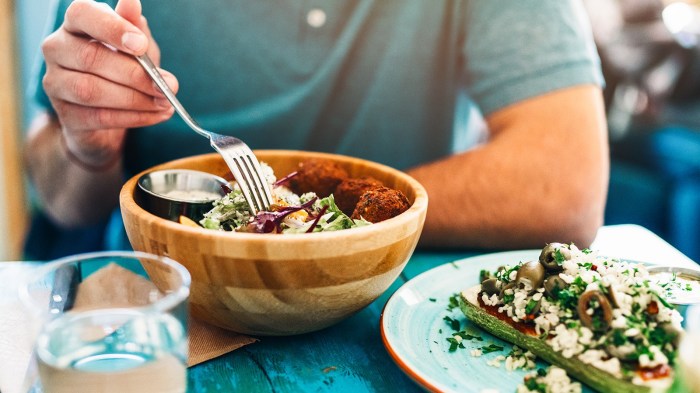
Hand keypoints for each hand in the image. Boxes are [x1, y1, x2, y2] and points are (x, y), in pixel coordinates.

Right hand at [41, 0, 177, 166]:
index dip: (112, 28)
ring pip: (92, 90)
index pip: (82, 14)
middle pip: (91, 58)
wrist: (110, 114)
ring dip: (136, 99)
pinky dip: (134, 117)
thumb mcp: (135, 46)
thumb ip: (135, 27)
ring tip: (165, 103)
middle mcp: (57, 49)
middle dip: (135, 74)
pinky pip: (100, 117)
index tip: (141, 44)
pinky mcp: (66, 115)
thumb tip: (132, 2)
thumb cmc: (123, 70)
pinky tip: (156, 115)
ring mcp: (55, 83)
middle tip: (168, 85)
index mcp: (75, 24)